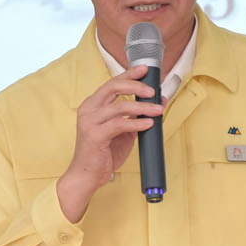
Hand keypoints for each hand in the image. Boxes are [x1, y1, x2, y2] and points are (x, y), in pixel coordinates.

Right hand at [57, 65, 162, 222]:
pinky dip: (137, 123)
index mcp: (93, 105)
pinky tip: (148, 124)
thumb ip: (134, 117)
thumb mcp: (122, 132)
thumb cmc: (103, 154)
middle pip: (113, 87)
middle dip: (136, 85)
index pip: (112, 83)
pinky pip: (119, 124)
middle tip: (152, 90)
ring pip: (120, 106)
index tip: (144, 69)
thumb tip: (155, 104)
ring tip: (158, 109)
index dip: (129, 74)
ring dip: (142, 107)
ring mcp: (89, 121)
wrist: (87, 176)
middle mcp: (89, 109)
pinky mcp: (94, 135)